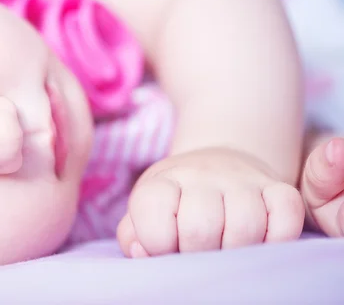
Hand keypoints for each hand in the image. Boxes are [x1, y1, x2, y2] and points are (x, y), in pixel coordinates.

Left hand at [117, 147, 304, 256]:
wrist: (216, 165)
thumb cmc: (175, 202)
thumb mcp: (143, 213)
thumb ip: (132, 235)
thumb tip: (143, 252)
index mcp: (162, 182)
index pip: (153, 217)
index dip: (158, 244)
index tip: (165, 246)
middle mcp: (201, 175)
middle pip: (200, 230)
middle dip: (196, 254)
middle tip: (197, 252)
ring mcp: (242, 180)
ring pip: (245, 229)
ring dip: (236, 252)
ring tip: (225, 248)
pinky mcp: (278, 188)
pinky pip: (287, 220)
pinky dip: (277, 240)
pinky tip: (259, 241)